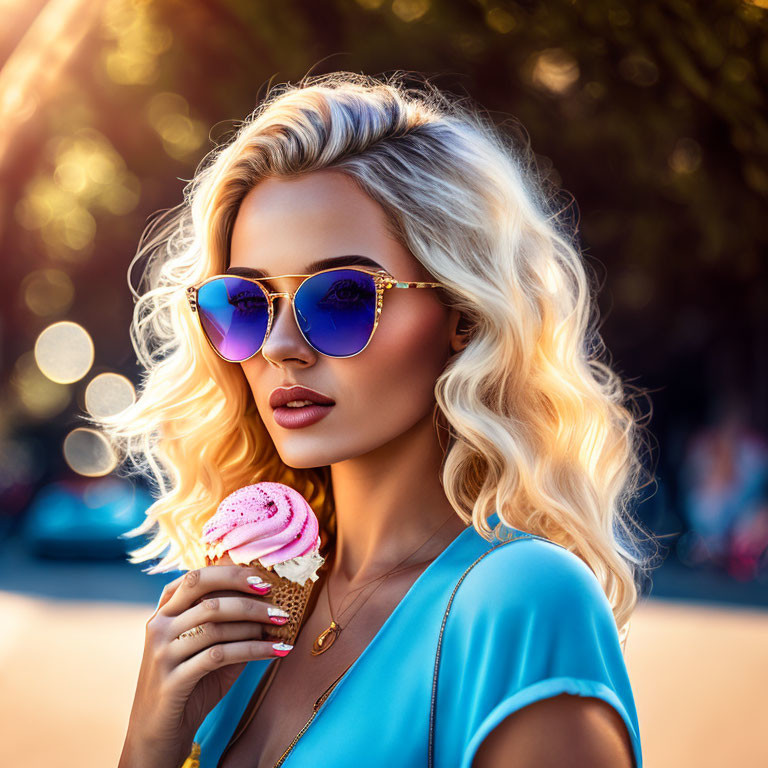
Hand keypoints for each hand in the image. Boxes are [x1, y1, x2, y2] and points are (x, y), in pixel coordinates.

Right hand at [119, 563, 291, 767]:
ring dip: (254, 625)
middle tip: (279, 606)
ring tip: (280, 627)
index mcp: (164, 611)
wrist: (157, 734)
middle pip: (207, 598)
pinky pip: (219, 656)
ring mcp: (162, 652)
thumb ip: (228, 626)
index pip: (196, 577)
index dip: (231, 574)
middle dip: (247, 598)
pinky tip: (276, 651)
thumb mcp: (207, 650)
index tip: (263, 579)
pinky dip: (253, 650)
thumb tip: (269, 604)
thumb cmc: (190, 685)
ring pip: (215, 626)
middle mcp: (158, 626)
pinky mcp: (171, 679)